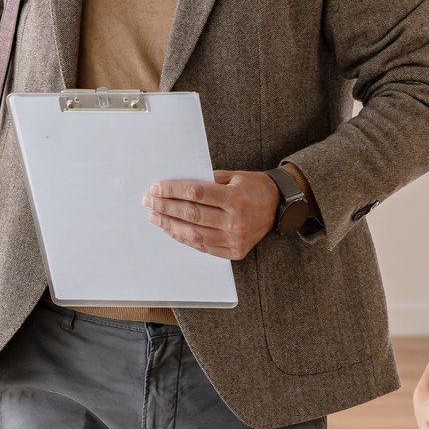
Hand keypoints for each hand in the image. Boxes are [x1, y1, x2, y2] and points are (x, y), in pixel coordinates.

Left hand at [144, 170, 278, 259]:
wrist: (279, 208)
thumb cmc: (254, 188)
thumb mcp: (234, 176)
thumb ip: (208, 180)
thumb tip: (177, 185)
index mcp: (235, 198)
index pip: (196, 194)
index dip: (173, 191)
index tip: (156, 188)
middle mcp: (235, 221)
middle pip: (191, 214)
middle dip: (166, 207)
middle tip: (149, 201)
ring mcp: (234, 239)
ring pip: (194, 234)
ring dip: (170, 225)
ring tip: (155, 217)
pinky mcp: (233, 252)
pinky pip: (202, 247)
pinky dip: (184, 238)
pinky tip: (171, 230)